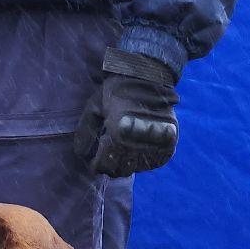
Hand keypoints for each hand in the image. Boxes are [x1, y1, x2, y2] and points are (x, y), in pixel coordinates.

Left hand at [74, 49, 179, 177]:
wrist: (150, 78)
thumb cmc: (118, 91)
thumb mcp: (94, 107)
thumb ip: (85, 132)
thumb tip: (82, 155)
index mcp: (117, 135)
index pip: (104, 166)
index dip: (97, 165)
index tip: (95, 161)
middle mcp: (137, 144)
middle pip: (120, 170)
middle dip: (111, 165)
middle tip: (109, 154)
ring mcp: (154, 146)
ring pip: (136, 168)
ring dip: (127, 162)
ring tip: (124, 148)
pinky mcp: (168, 146)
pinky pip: (152, 164)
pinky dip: (144, 159)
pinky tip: (138, 148)